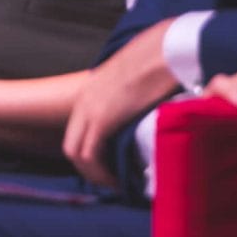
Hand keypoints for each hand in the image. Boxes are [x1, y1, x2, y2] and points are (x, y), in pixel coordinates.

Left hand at [58, 21, 180, 188]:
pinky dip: (101, 172)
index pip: (78, 131)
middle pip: (72, 146)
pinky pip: (90, 155)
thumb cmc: (160, 61)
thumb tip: (144, 113)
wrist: (165, 50)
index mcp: (92, 91)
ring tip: (116, 185)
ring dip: (95, 175)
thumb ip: (131, 98)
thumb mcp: (137, 80)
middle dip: (89, 170)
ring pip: (77, 154)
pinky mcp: (101, 119)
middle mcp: (84, 101)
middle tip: (111, 182)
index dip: (91, 154)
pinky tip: (118, 181)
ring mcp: (90, 110)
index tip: (110, 168)